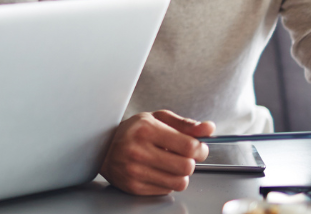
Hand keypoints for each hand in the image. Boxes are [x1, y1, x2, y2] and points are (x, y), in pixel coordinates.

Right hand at [98, 110, 214, 195]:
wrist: (101, 148)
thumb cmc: (132, 132)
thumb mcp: (157, 119)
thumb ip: (185, 124)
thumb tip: (209, 129)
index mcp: (146, 129)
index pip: (190, 146)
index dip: (200, 148)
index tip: (197, 148)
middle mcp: (138, 150)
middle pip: (187, 167)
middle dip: (189, 162)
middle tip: (181, 156)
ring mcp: (135, 171)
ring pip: (180, 182)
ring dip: (180, 174)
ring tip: (169, 164)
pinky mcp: (134, 186)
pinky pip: (166, 190)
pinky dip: (166, 182)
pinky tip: (156, 171)